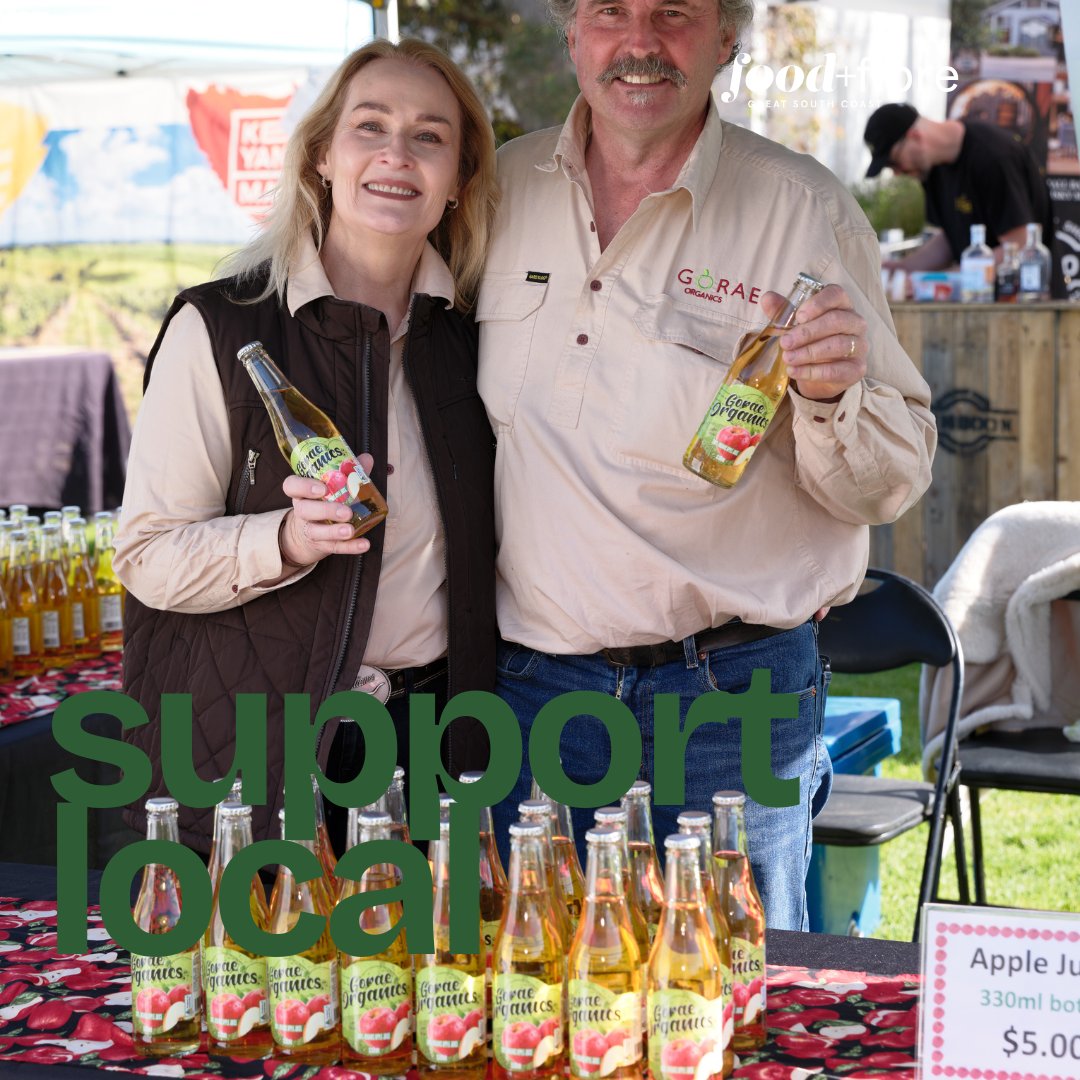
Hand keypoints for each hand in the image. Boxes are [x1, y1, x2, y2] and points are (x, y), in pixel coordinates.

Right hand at [279, 454, 375, 565]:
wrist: (308, 535)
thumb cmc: (323, 502)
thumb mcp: (331, 486)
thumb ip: (348, 472)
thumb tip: (366, 458)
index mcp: (302, 492)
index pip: (292, 486)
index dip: (304, 487)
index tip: (322, 488)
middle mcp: (303, 511)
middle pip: (306, 510)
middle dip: (326, 510)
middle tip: (346, 512)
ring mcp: (311, 530)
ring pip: (317, 532)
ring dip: (335, 532)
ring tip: (350, 530)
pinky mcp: (321, 545)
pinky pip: (334, 547)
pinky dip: (350, 547)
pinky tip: (364, 544)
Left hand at [761, 283, 866, 401]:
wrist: (818, 377)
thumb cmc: (808, 343)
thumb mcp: (793, 326)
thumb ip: (783, 312)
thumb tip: (767, 298)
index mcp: (841, 305)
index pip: (836, 294)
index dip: (818, 303)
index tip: (798, 316)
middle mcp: (855, 323)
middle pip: (836, 320)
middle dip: (807, 332)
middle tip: (785, 342)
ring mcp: (859, 346)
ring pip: (838, 345)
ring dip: (809, 352)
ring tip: (787, 358)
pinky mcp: (856, 369)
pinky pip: (836, 370)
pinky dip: (812, 371)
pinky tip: (794, 371)